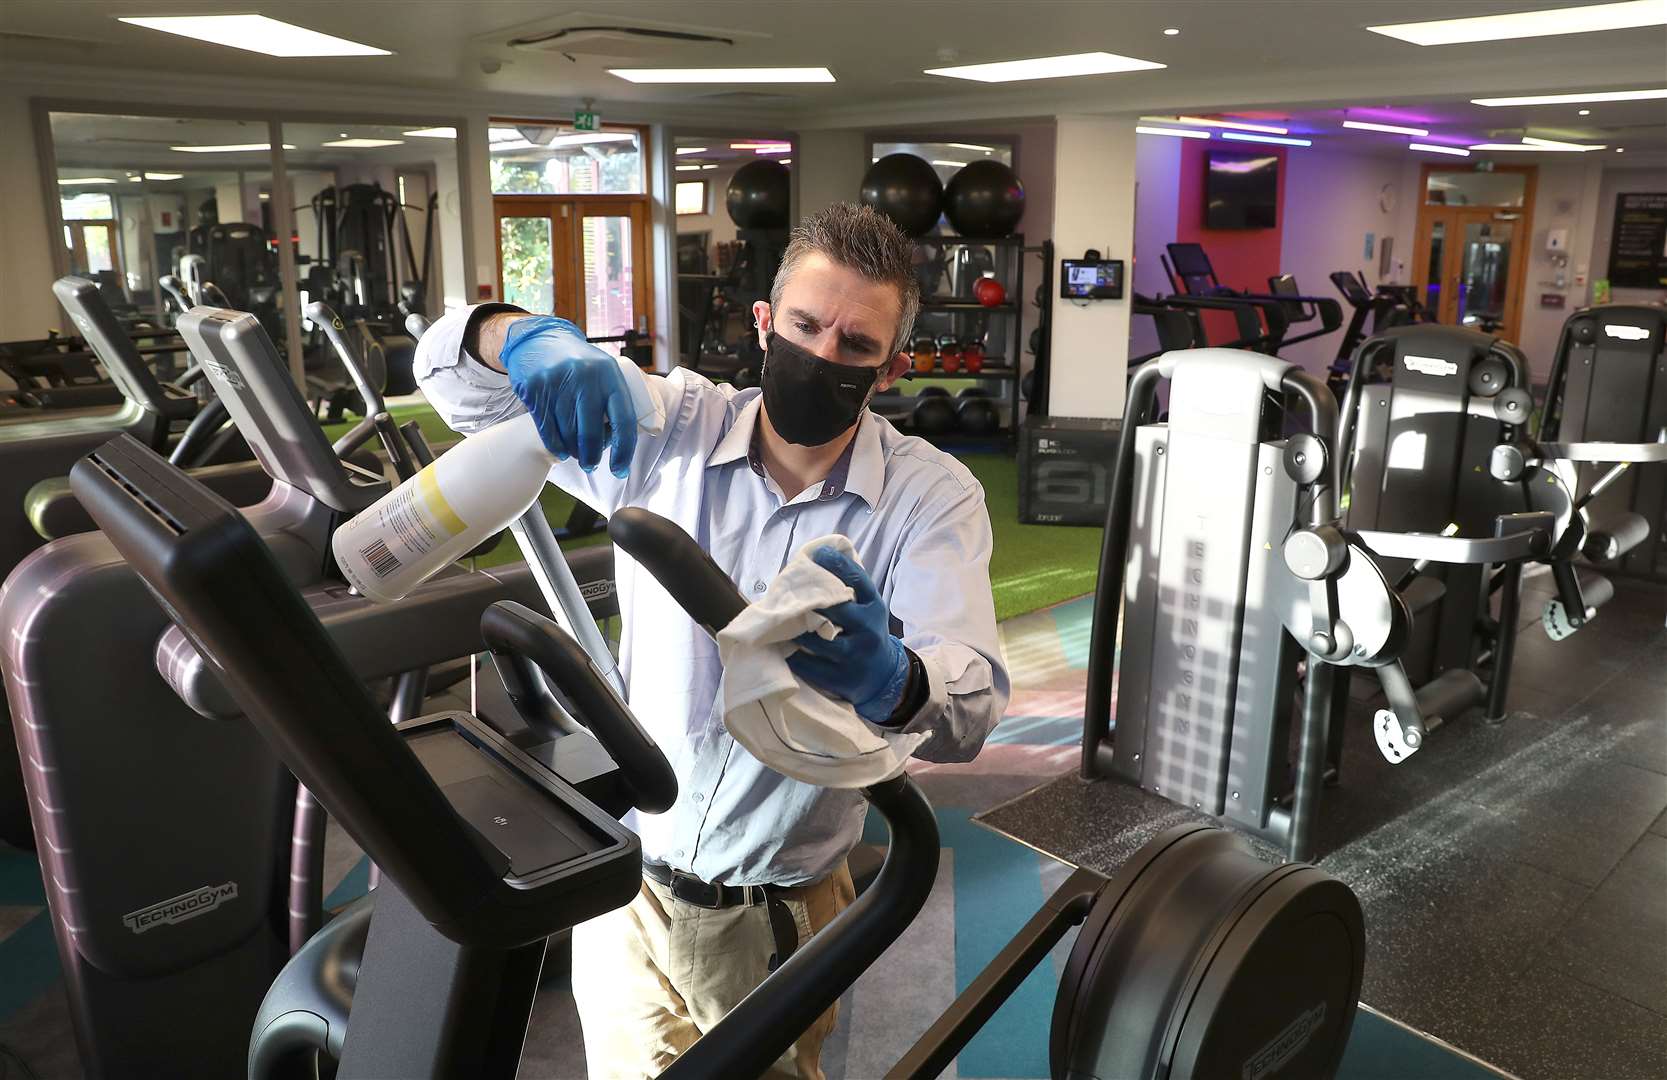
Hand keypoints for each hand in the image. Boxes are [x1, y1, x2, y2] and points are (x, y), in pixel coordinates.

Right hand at [502, 316, 636, 476]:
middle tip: (591, 465)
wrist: (539, 338)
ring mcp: (558, 382)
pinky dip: (556, 446)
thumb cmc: (579, 362)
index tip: (620, 469)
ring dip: (574, 452)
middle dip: (592, 457)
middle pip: (592, 434)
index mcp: (609, 374)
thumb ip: (615, 397)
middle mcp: (585, 377)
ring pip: (568, 434)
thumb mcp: (603, 370)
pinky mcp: (535, 389)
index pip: (623, 419)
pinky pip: (547, 430)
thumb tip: (628, 437)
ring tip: (576, 454)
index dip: (624, 450)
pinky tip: (561, 450)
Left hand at [787, 546, 910, 723]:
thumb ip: (848, 590)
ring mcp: (857, 655)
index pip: (858, 579)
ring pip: (819, 639)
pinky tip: (783, 648)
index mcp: (874, 606)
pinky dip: (795, 656)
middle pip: (836, 608)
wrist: (885, 677)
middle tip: (789, 589)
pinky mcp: (844, 678)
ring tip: (780, 621)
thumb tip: (816, 559)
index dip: (837, 564)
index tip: (818, 553)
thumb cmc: (866, 633)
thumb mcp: (867, 609)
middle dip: (811, 598)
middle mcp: (868, 628)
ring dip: (797, 630)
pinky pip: (811, 665)